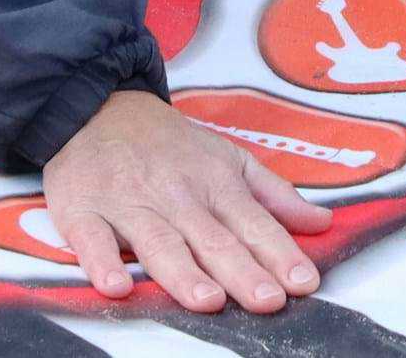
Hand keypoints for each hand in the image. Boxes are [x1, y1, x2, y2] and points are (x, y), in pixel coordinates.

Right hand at [42, 90, 329, 313]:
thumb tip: (322, 222)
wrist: (96, 105)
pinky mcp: (84, 210)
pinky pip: (92, 239)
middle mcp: (176, 194)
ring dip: (183, 272)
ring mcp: (129, 202)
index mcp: (214, 182)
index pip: (253, 222)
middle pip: (211, 238)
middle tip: (267, 300)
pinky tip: (117, 286)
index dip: (279, 253)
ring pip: (159, 241)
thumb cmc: (168, 143)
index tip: (303, 282)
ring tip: (208, 300)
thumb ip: (273, 194)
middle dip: (241, 271)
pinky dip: (103, 262)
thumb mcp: (227, 156)